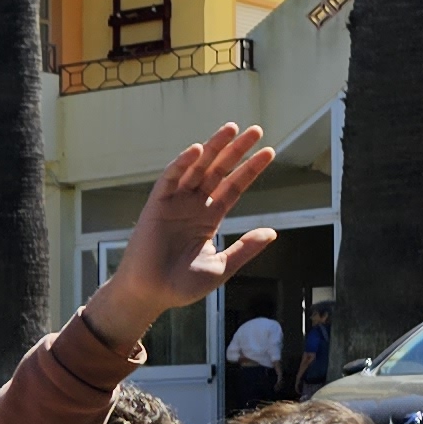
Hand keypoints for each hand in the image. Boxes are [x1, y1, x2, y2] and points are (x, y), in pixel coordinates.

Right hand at [83, 124, 278, 343]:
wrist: (151, 294)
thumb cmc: (182, 286)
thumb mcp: (221, 267)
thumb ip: (245, 248)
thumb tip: (272, 232)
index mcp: (209, 218)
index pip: (234, 187)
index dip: (250, 169)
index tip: (269, 152)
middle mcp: (193, 205)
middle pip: (218, 171)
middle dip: (236, 150)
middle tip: (256, 130)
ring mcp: (175, 203)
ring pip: (197, 168)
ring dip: (213, 148)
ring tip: (231, 129)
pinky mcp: (156, 205)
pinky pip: (169, 179)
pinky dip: (182, 164)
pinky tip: (196, 150)